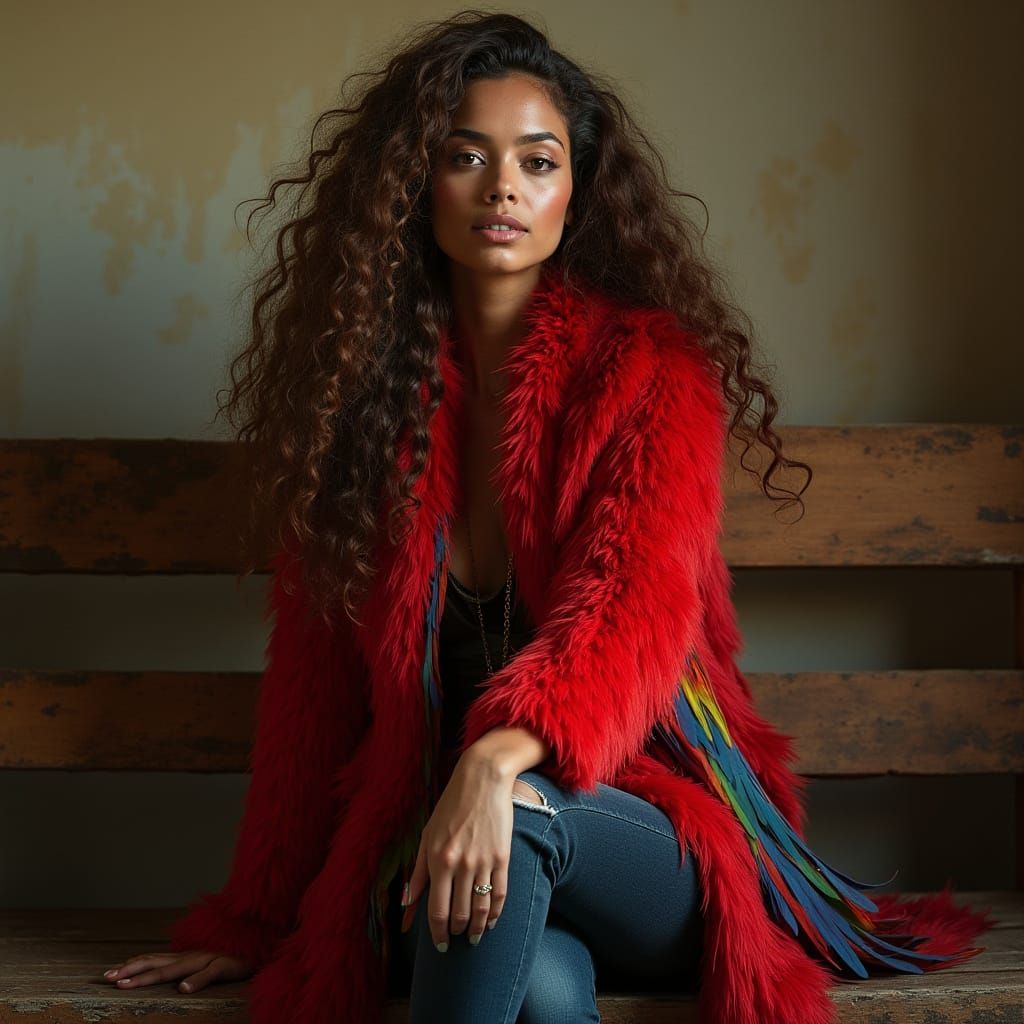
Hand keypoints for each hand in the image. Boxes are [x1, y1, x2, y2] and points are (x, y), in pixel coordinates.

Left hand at [102, 950, 254, 992]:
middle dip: (130, 970)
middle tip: (107, 978)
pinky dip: (196, 981)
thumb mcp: (206, 965)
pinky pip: (209, 973)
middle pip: (156, 962)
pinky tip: (183, 989)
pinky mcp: (225, 965)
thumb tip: (170, 982)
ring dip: (149, 976)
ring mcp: (207, 959)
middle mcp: (192, 955)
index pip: (153, 959)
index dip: (131, 965)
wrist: (264, 946)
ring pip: (174, 968)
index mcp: (186, 956)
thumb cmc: (234, 959)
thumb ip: (189, 970)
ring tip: (128, 984)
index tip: (108, 973)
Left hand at [404, 756, 524, 949]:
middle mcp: (460, 864)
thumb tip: (406, 903)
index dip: (438, 933)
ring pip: (481, 909)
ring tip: (475, 937)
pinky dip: (496, 913)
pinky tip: (491, 920)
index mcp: (438, 860)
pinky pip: (501, 893)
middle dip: (457, 932)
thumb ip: (418, 872)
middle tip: (457, 939)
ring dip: (478, 929)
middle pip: (460, 915)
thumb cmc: (451, 806)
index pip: (437, 911)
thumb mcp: (427, 836)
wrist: (482, 779)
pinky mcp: (503, 856)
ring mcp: (483, 861)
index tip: (441, 944)